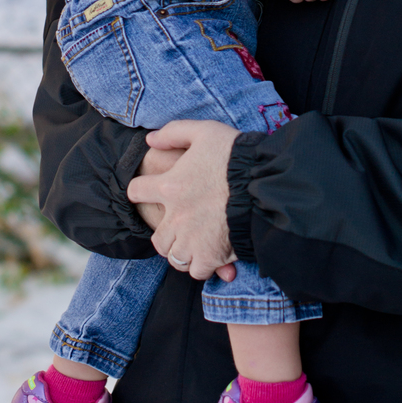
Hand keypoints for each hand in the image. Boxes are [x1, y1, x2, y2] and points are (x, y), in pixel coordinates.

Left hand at [127, 120, 238, 279]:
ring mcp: (192, 240)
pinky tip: (211, 256)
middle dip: (167, 233)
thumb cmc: (236, 155)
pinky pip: (196, 271)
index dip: (141, 191)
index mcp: (170, 186)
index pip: (136, 192)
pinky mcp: (211, 256)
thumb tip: (150, 141)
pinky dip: (202, 266)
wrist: (266, 182)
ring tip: (195, 243)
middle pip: (157, 237)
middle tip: (181, 227)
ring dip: (183, 251)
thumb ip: (174, 132)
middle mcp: (176, 217)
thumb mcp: (204, 131)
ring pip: (174, 256)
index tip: (151, 192)